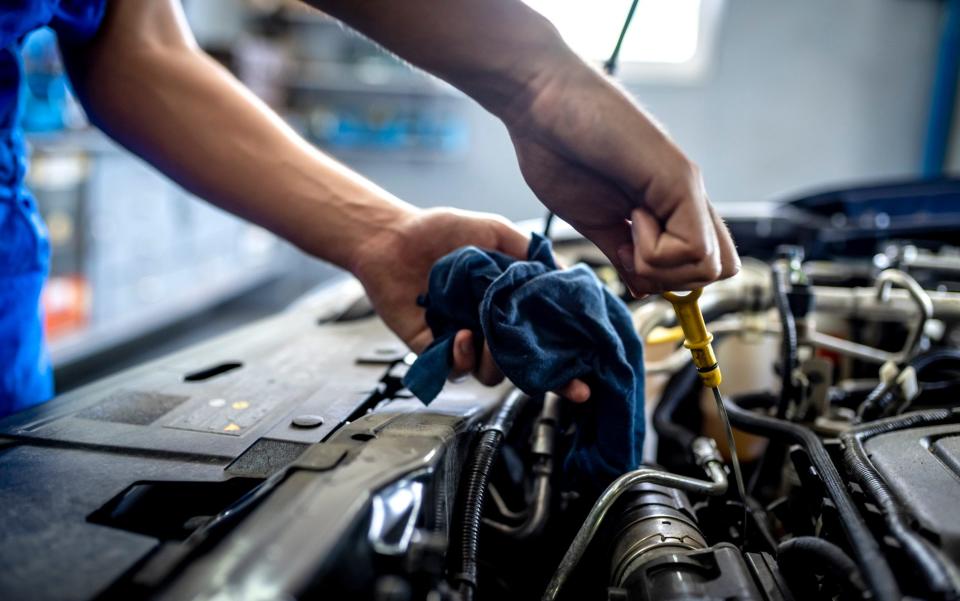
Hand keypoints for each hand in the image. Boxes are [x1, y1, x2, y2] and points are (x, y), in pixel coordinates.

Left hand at [351, 207, 589, 401]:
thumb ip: (529, 253)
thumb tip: (565, 274)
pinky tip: (459, 333)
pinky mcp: (433, 350)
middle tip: (536, 357)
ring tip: (486, 335)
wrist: (392, 236)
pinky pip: (454, 370)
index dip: (565, 363)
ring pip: (491, 374)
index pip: (544, 340)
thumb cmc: (440, 231)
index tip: (582, 380)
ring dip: (495, 361)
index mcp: (510, 305)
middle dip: (537, 373)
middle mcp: (490, 327)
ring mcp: (462, 341)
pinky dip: (461, 357)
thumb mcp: (495, 232)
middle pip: (523, 366)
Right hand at [508, 65, 739, 295]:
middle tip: (630, 246)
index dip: (670, 279)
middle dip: (670, 278)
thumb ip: (621, 253)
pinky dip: (655, 250)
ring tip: (628, 223)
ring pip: (709, 267)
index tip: (628, 260)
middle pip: (717, 271)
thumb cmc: (557, 148)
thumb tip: (641, 288)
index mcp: (666, 207)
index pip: (704, 262)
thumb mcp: (592, 220)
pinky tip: (631, 215)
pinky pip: (693, 249)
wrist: (541, 101)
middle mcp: (685, 197)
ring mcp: (686, 187)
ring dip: (660, 264)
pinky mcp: (680, 179)